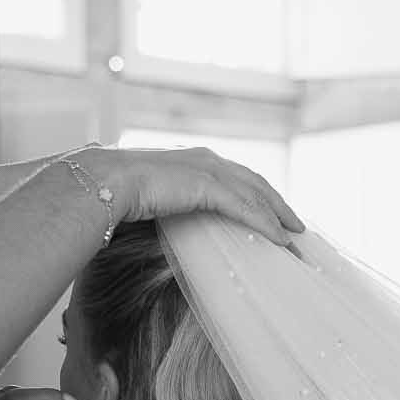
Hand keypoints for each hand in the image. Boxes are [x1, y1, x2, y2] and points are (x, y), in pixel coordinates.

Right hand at [84, 144, 304, 245]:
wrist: (103, 183)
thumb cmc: (117, 193)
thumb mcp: (152, 198)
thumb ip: (170, 205)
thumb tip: (170, 221)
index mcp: (193, 160)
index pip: (236, 176)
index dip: (257, 194)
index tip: (273, 212)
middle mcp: (205, 160)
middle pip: (254, 182)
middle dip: (277, 204)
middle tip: (296, 226)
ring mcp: (208, 170)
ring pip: (256, 194)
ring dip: (279, 216)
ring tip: (295, 236)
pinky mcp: (207, 186)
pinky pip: (245, 208)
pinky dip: (265, 224)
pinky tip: (280, 239)